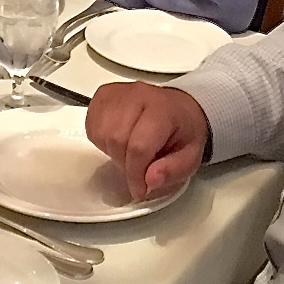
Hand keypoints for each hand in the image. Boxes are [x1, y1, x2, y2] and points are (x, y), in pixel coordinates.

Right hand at [86, 83, 209, 200]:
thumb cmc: (183, 131)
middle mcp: (138, 95)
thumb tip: (150, 180)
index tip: (139, 190)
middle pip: (116, 139)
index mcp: (163, 111)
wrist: (179, 106)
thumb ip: (172, 171)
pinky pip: (92, 125)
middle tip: (136, 171)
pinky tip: (117, 141)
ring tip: (128, 153)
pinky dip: (101, 141)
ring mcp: (118, 93)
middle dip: (124, 164)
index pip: (139, 146)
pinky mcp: (104, 94)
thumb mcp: (191, 157)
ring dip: (112, 152)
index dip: (135, 174)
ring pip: (101, 133)